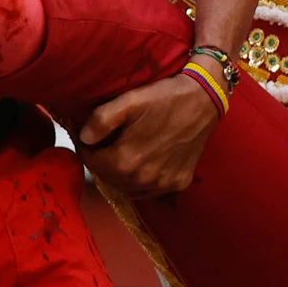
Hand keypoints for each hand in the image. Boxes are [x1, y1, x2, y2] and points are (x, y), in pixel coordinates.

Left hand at [78, 74, 220, 198]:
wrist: (204, 99)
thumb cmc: (164, 97)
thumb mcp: (129, 101)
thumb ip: (101, 120)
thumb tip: (83, 138)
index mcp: (126, 161)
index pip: (91, 163)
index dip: (86, 149)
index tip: (88, 137)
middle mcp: (143, 180)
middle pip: (108, 177)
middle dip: (102, 161)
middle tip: (106, 143)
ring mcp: (163, 184)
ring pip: (127, 186)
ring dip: (121, 172)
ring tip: (124, 151)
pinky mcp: (178, 183)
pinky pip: (150, 190)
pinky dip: (142, 180)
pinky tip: (146, 161)